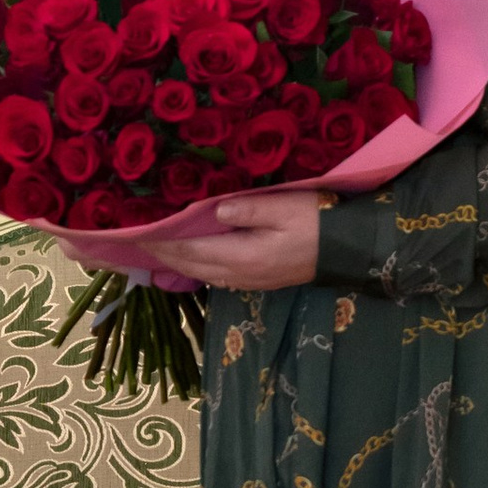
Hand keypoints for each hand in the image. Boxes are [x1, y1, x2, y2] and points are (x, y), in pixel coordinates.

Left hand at [144, 192, 325, 290]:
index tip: (138, 235)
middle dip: (165, 255)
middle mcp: (241, 274)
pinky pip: (219, 277)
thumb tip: (215, 212)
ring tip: (160, 251)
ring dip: (181, 263)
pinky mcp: (260, 280)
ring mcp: (251, 280)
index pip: (192, 250)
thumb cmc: (318, 222)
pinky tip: (195, 259)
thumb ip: (248, 209)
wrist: (348, 249)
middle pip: (193, 266)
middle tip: (139, 244)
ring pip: (205, 274)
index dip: (164, 244)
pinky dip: (200, 267)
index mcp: (243, 256)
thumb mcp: (285, 207)